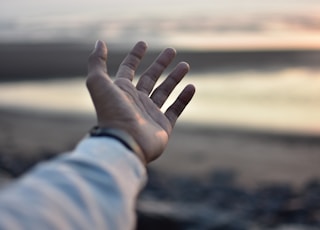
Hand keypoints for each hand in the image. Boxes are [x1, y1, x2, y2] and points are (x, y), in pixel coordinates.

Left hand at [86, 40, 194, 164]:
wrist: (124, 143)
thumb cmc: (111, 113)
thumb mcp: (98, 83)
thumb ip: (97, 62)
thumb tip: (100, 42)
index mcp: (122, 91)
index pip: (128, 69)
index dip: (135, 55)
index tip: (143, 43)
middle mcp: (136, 101)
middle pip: (150, 78)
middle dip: (160, 63)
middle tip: (171, 50)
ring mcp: (150, 114)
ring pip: (165, 91)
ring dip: (175, 78)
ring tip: (185, 65)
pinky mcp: (163, 126)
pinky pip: (176, 109)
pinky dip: (184, 99)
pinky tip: (191, 87)